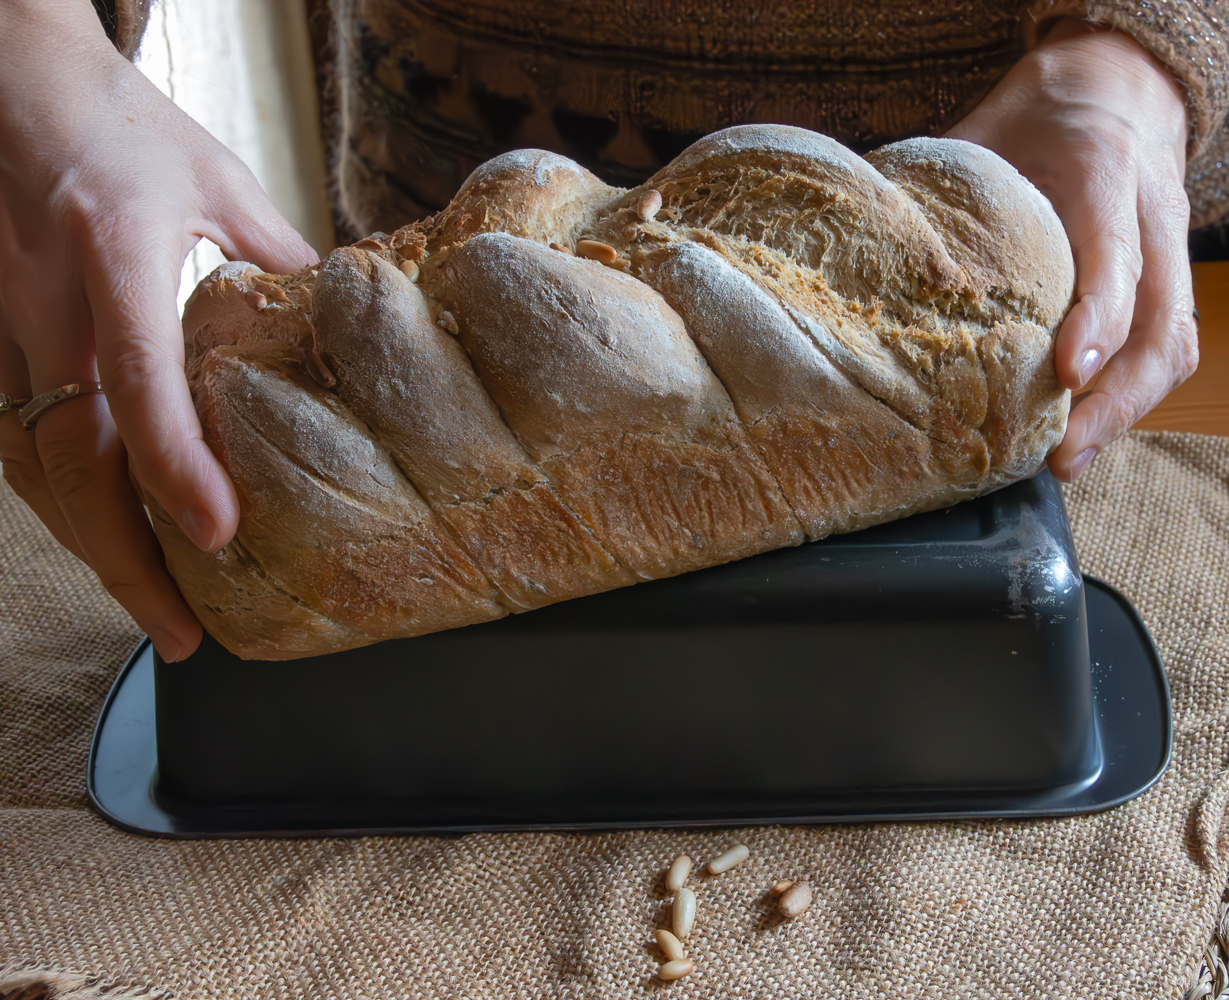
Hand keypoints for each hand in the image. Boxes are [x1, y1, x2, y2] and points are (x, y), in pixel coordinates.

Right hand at [0, 0, 317, 658]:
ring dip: (89, 548)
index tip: (215, 536)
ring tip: (151, 611)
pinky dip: (58, 506)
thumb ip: (281, 259)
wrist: (14, 88)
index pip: (137, 377)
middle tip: (181, 633)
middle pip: (70, 455)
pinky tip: (102, 542)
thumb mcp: (221, 180)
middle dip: (122, 558)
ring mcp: (4, 326)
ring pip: (31, 465)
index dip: (173, 464)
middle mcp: (48, 301)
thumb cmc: (125, 126)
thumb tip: (341, 326)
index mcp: (117, 250)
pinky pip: (11, 443)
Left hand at [947, 18, 1195, 480]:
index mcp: (1104, 175)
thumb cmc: (1038, 115)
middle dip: (1116, 400)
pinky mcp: (1170, 279)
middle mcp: (1153, 218)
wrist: (1116, 82)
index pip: (1116, 260)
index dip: (1096, 322)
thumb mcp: (983, 135)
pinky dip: (1131, 395)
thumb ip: (937, 191)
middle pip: (1162, 325)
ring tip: (1068, 459)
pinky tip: (1084, 430)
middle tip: (1060, 452)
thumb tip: (862, 246)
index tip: (1063, 375)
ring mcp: (1170, 251)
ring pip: (1175, 344)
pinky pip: (1169, 345)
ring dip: (1126, 411)